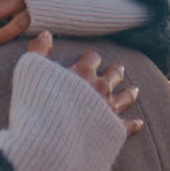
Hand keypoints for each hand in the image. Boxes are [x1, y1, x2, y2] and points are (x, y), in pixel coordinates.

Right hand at [27, 31, 144, 136]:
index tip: (91, 58)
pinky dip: (134, 124)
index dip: (91, 57)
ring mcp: (108, 109)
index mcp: (82, 73)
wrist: (50, 137)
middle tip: (119, 70)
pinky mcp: (113, 129)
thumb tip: (45, 33)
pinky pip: (128, 125)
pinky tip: (138, 123)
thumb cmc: (38, 103)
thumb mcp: (31, 71)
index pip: (92, 58)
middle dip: (115, 72)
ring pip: (125, 97)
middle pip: (113, 75)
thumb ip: (38, 50)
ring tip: (134, 90)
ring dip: (129, 93)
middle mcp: (99, 88)